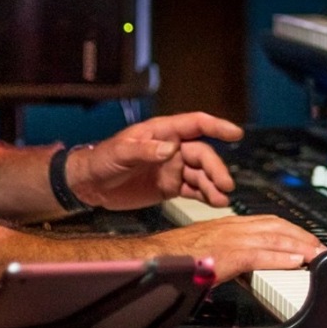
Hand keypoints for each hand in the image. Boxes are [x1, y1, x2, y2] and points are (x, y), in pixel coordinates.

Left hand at [67, 110, 244, 211]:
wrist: (91, 185)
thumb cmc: (103, 159)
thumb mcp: (121, 152)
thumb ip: (145, 150)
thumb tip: (171, 149)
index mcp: (163, 132)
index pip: (195, 125)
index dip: (216, 127)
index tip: (235, 134)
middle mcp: (173, 148)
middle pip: (202, 154)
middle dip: (216, 168)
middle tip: (225, 184)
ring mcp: (173, 168)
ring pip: (201, 174)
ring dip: (214, 185)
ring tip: (222, 199)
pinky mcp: (170, 187)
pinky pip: (193, 190)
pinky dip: (206, 196)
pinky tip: (216, 202)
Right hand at [150, 214, 324, 283]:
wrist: (153, 257)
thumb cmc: (175, 257)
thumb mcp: (208, 251)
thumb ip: (228, 254)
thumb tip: (245, 266)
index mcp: (228, 225)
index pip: (267, 222)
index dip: (291, 230)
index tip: (307, 240)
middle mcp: (231, 227)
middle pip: (276, 226)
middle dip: (302, 236)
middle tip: (321, 248)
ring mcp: (229, 239)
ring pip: (273, 237)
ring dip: (300, 246)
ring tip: (317, 255)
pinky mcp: (226, 254)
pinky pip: (259, 254)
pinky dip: (281, 257)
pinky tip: (296, 262)